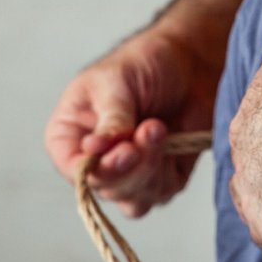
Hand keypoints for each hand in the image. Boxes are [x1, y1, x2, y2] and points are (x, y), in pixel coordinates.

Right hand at [44, 24, 219, 216]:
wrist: (190, 61)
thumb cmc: (145, 62)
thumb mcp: (118, 81)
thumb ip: (111, 118)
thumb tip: (95, 149)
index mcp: (71, 134)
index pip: (71, 167)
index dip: (93, 169)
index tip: (124, 150)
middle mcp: (96, 160)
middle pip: (104, 188)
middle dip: (130, 165)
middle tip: (149, 130)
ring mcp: (129, 172)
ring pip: (132, 200)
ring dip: (150, 168)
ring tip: (159, 128)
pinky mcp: (162, 177)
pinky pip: (161, 194)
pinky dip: (168, 172)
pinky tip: (173, 139)